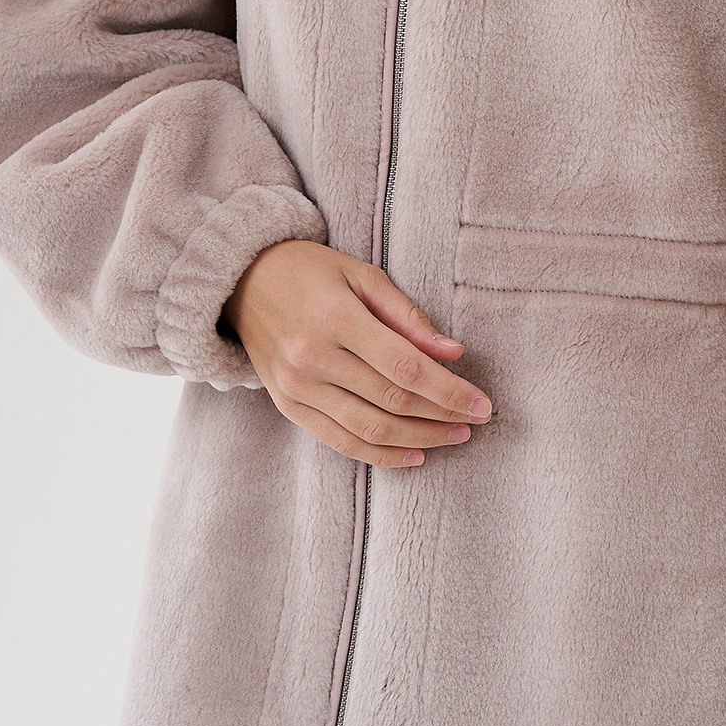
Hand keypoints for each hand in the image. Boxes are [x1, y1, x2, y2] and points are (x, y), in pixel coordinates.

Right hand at [221, 239, 491, 465]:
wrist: (243, 282)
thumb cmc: (311, 271)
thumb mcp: (362, 275)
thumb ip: (408, 316)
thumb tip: (454, 353)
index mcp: (336, 318)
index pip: (405, 368)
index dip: (449, 391)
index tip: (482, 403)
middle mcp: (313, 358)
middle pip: (391, 401)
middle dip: (441, 416)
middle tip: (476, 421)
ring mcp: (297, 387)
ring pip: (369, 428)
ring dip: (418, 439)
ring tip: (453, 437)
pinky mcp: (288, 406)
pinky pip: (340, 441)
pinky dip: (380, 455)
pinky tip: (414, 454)